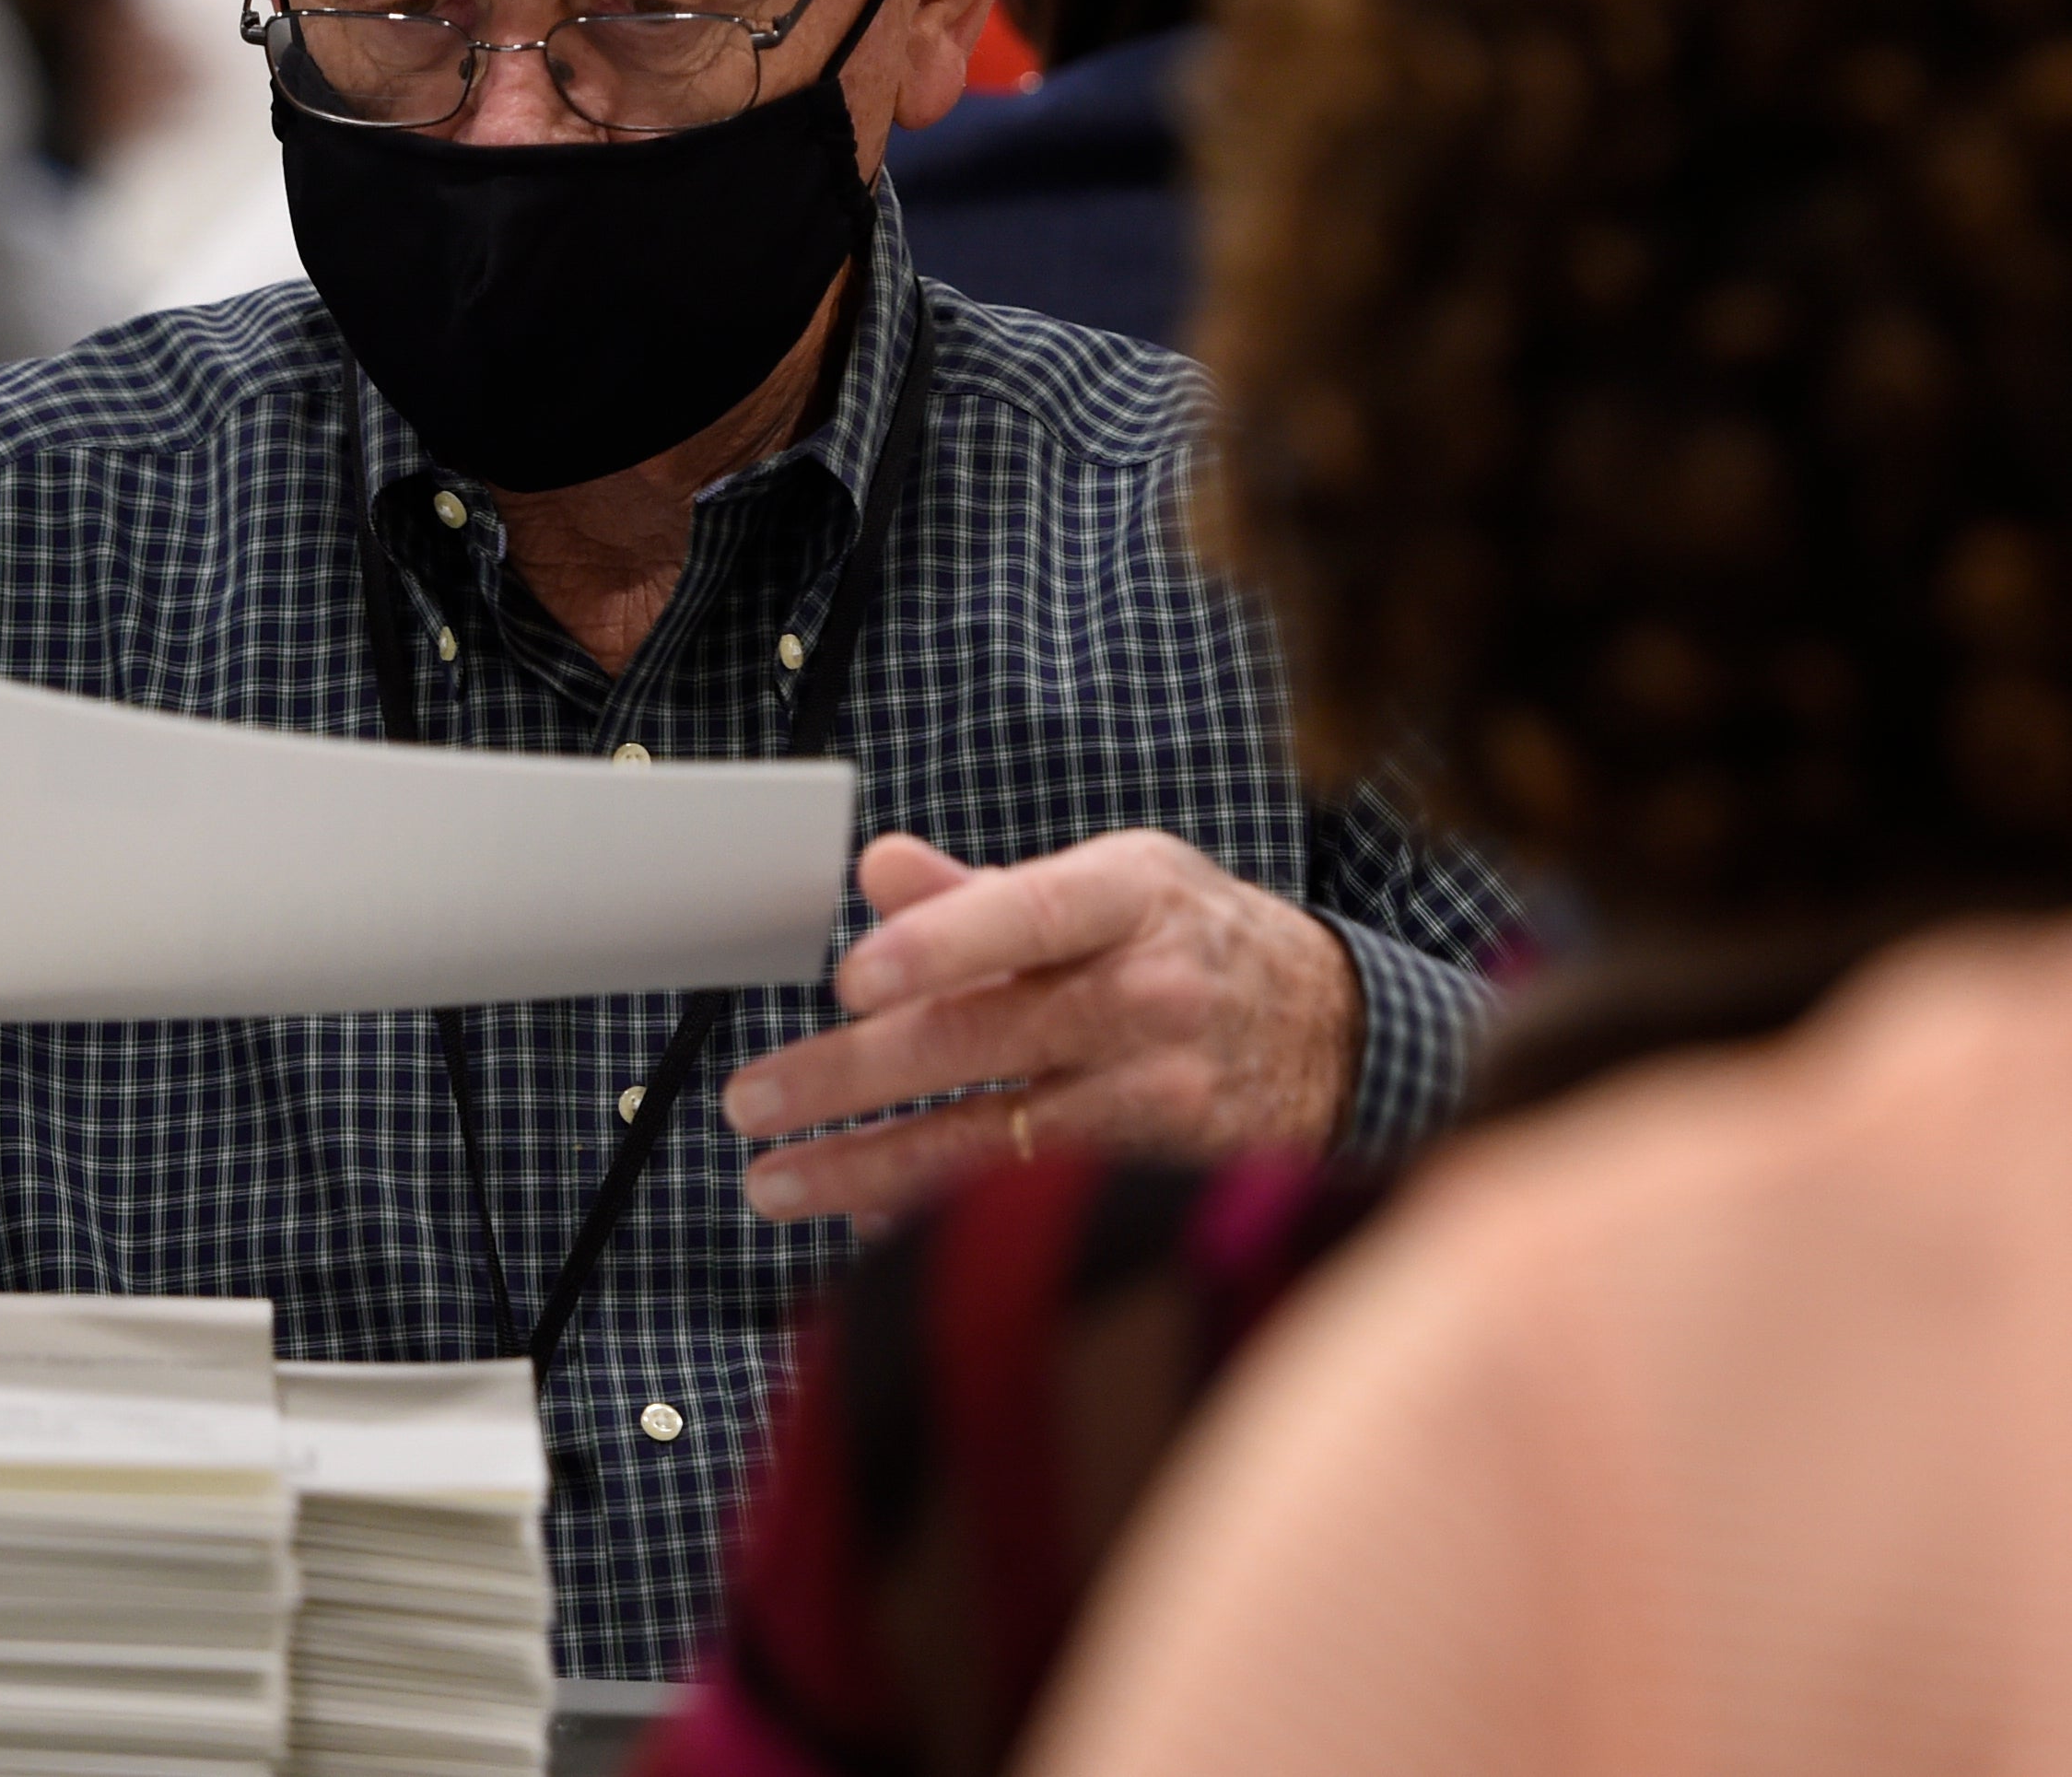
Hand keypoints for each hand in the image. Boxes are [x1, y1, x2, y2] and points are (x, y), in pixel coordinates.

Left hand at [723, 829, 1358, 1225]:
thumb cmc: (1190, 941)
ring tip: (773, 1183)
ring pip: (996, 1138)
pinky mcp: (1171, 1172)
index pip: (1029, 915)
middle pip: (985, 1038)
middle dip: (850, 1076)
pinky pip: (1034, 1197)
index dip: (941, 944)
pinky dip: (942, 1212)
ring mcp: (1166, 1092)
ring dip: (870, 1167)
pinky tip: (865, 1220)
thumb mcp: (1112, 884)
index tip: (850, 980)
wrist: (1336, 1032)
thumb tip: (876, 868)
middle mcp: (1153, 994)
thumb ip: (984, 891)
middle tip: (751, 1101)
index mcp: (1131, 897)